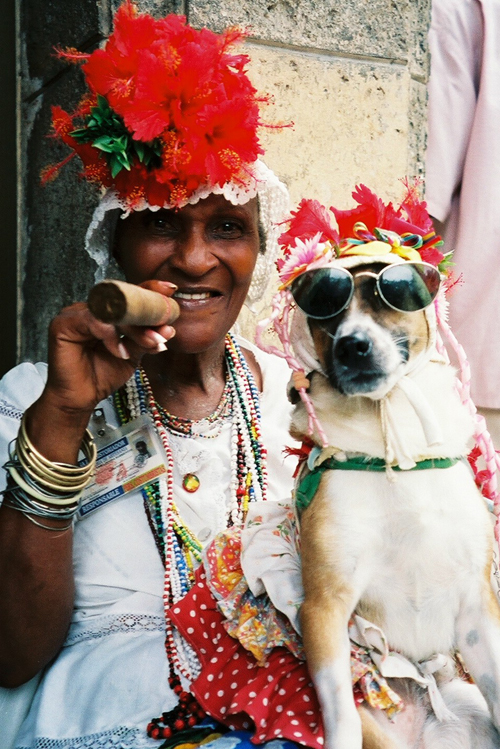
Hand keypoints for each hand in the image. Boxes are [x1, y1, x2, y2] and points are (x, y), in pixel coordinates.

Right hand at [26, 280, 175, 461]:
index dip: (149, 289)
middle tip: (163, 330)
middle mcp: (90, 308)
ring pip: (110, 311)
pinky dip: (111, 336)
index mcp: (106, 312)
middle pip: (122, 301)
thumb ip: (146, 339)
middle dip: (147, 315)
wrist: (81, 399)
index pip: (129, 295)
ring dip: (134, 328)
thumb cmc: (101, 375)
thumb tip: (169, 329)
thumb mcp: (132, 355)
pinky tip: (120, 352)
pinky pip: (92, 321)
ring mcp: (75, 314)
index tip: (170, 290)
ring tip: (149, 343)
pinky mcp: (63, 324)